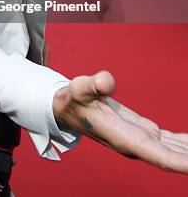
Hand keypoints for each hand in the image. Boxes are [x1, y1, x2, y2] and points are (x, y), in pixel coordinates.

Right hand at [53, 70, 187, 172]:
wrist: (68, 108)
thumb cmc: (73, 99)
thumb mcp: (79, 88)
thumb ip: (92, 84)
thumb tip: (106, 80)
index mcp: (124, 138)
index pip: (161, 157)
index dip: (183, 162)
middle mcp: (137, 144)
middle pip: (175, 158)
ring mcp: (142, 140)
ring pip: (176, 152)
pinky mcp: (144, 133)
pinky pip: (171, 143)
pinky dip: (186, 144)